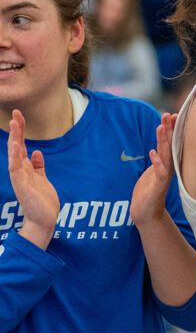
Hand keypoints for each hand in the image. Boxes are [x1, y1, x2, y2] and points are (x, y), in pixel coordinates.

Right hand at [7, 110, 58, 247]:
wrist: (44, 219)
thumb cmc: (42, 201)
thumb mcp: (42, 179)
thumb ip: (38, 166)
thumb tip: (36, 152)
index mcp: (26, 168)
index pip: (22, 145)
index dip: (20, 131)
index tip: (19, 115)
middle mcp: (21, 170)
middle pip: (17, 145)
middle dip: (17, 129)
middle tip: (16, 113)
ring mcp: (19, 177)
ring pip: (15, 153)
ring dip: (15, 138)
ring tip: (14, 123)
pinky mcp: (21, 184)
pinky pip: (16, 167)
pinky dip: (15, 155)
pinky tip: (15, 144)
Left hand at [130, 113, 175, 227]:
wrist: (146, 214)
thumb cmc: (149, 192)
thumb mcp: (153, 171)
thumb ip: (157, 158)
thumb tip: (158, 146)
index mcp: (165, 163)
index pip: (169, 143)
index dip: (170, 129)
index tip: (172, 115)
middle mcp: (168, 168)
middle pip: (169, 146)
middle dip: (168, 130)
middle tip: (168, 115)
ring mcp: (163, 177)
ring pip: (165, 156)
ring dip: (164, 142)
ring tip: (160, 127)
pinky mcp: (158, 187)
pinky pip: (159, 173)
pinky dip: (157, 163)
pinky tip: (153, 152)